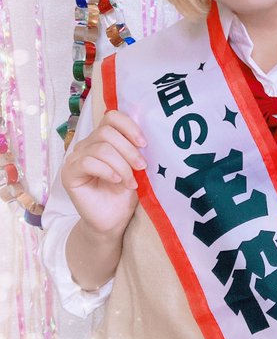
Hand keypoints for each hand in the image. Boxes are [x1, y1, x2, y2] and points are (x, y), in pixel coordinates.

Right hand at [61, 109, 146, 236]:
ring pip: (101, 148)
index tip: (144, 144)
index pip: (111, 117)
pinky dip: (108, 171)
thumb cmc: (124, 193)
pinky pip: (88, 162)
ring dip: (122, 165)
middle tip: (142, 167)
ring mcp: (75, 158)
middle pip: (107, 132)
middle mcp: (86, 144)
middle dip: (129, 150)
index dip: (129, 126)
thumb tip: (145, 137)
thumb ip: (134, 149)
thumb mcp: (134, 167)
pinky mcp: (69, 173)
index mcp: (102, 138)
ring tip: (131, 182)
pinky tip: (117, 181)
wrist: (112, 221)